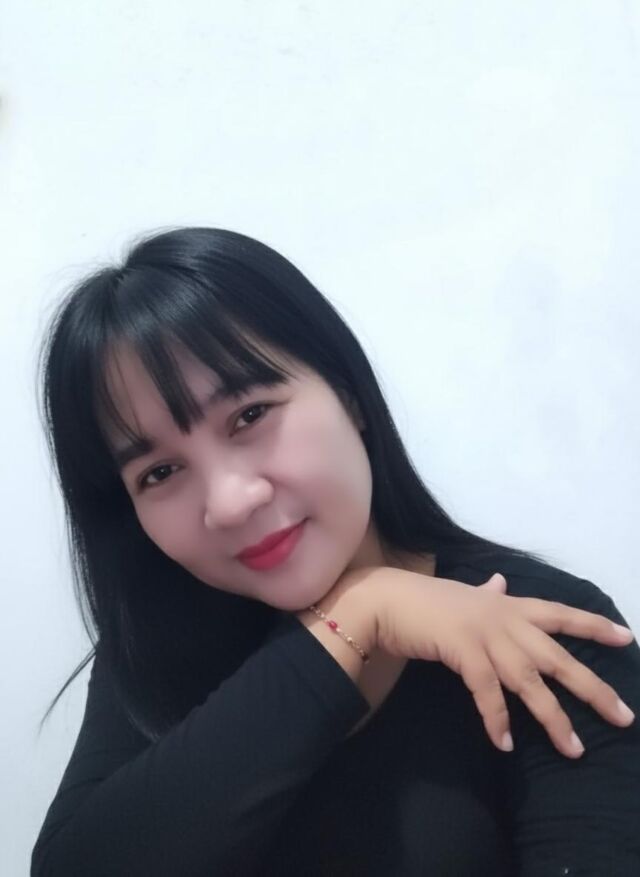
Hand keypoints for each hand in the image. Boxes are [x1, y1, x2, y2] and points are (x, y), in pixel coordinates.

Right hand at [349, 566, 635, 757]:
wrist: (386, 601)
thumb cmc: (425, 601)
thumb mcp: (463, 594)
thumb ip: (487, 592)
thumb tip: (499, 581)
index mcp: (508, 604)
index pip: (560, 614)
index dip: (594, 626)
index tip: (627, 638)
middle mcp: (504, 617)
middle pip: (557, 656)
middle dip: (592, 687)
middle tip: (622, 716)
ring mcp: (484, 634)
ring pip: (529, 680)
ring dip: (552, 717)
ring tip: (574, 750)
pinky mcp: (462, 650)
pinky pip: (487, 691)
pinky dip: (497, 720)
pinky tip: (505, 744)